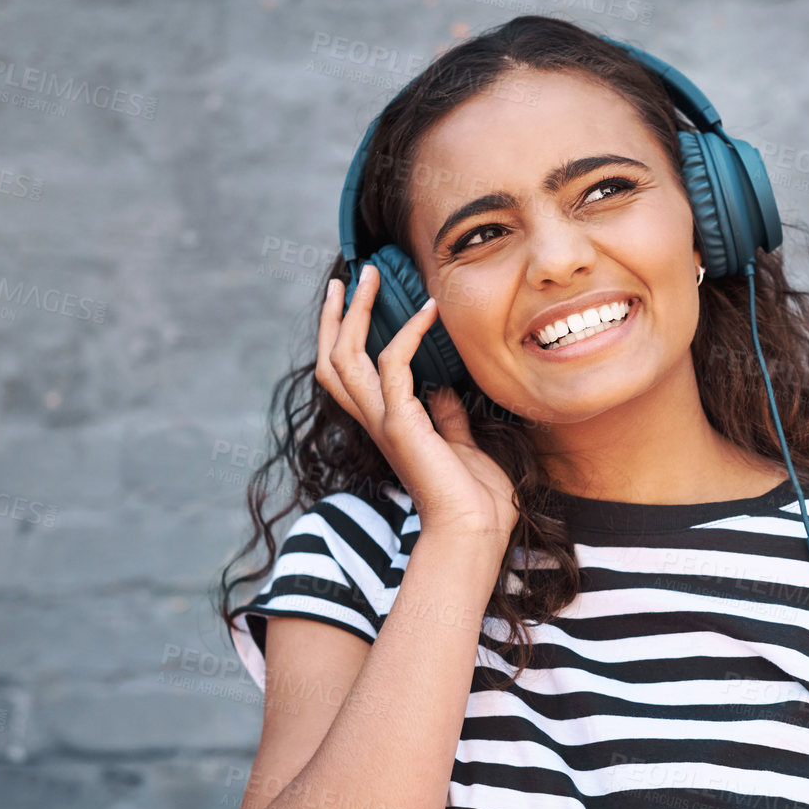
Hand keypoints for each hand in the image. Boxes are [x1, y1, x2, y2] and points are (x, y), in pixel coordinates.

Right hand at [316, 265, 518, 539]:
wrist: (475, 532)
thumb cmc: (475, 499)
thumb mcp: (461, 446)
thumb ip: (447, 418)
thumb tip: (443, 391)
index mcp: (387, 425)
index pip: (348, 373)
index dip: (344, 334)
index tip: (356, 296)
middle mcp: (376, 421)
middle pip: (332, 360)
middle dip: (338, 315)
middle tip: (353, 275)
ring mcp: (384, 423)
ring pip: (345, 358)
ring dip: (358, 312)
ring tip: (372, 276)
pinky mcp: (401, 425)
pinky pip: (395, 364)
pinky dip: (410, 333)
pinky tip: (430, 311)